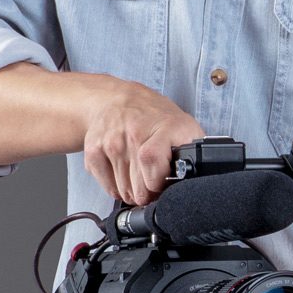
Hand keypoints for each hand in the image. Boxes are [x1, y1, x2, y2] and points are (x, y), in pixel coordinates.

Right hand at [80, 75, 205, 204]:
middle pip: (139, 187)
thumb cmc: (155, 116)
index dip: (160, 183)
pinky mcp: (94, 150)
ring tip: (139, 178)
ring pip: (123, 191)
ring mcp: (112, 142)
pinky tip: (123, 175)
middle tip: (152, 184)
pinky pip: (107, 187)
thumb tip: (198, 181)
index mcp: (164, 127)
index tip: (163, 183)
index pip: (154, 164)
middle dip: (148, 194)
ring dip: (132, 192)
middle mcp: (136, 132)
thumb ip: (192, 153)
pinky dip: (116, 188)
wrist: (119, 99)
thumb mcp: (183, 127)